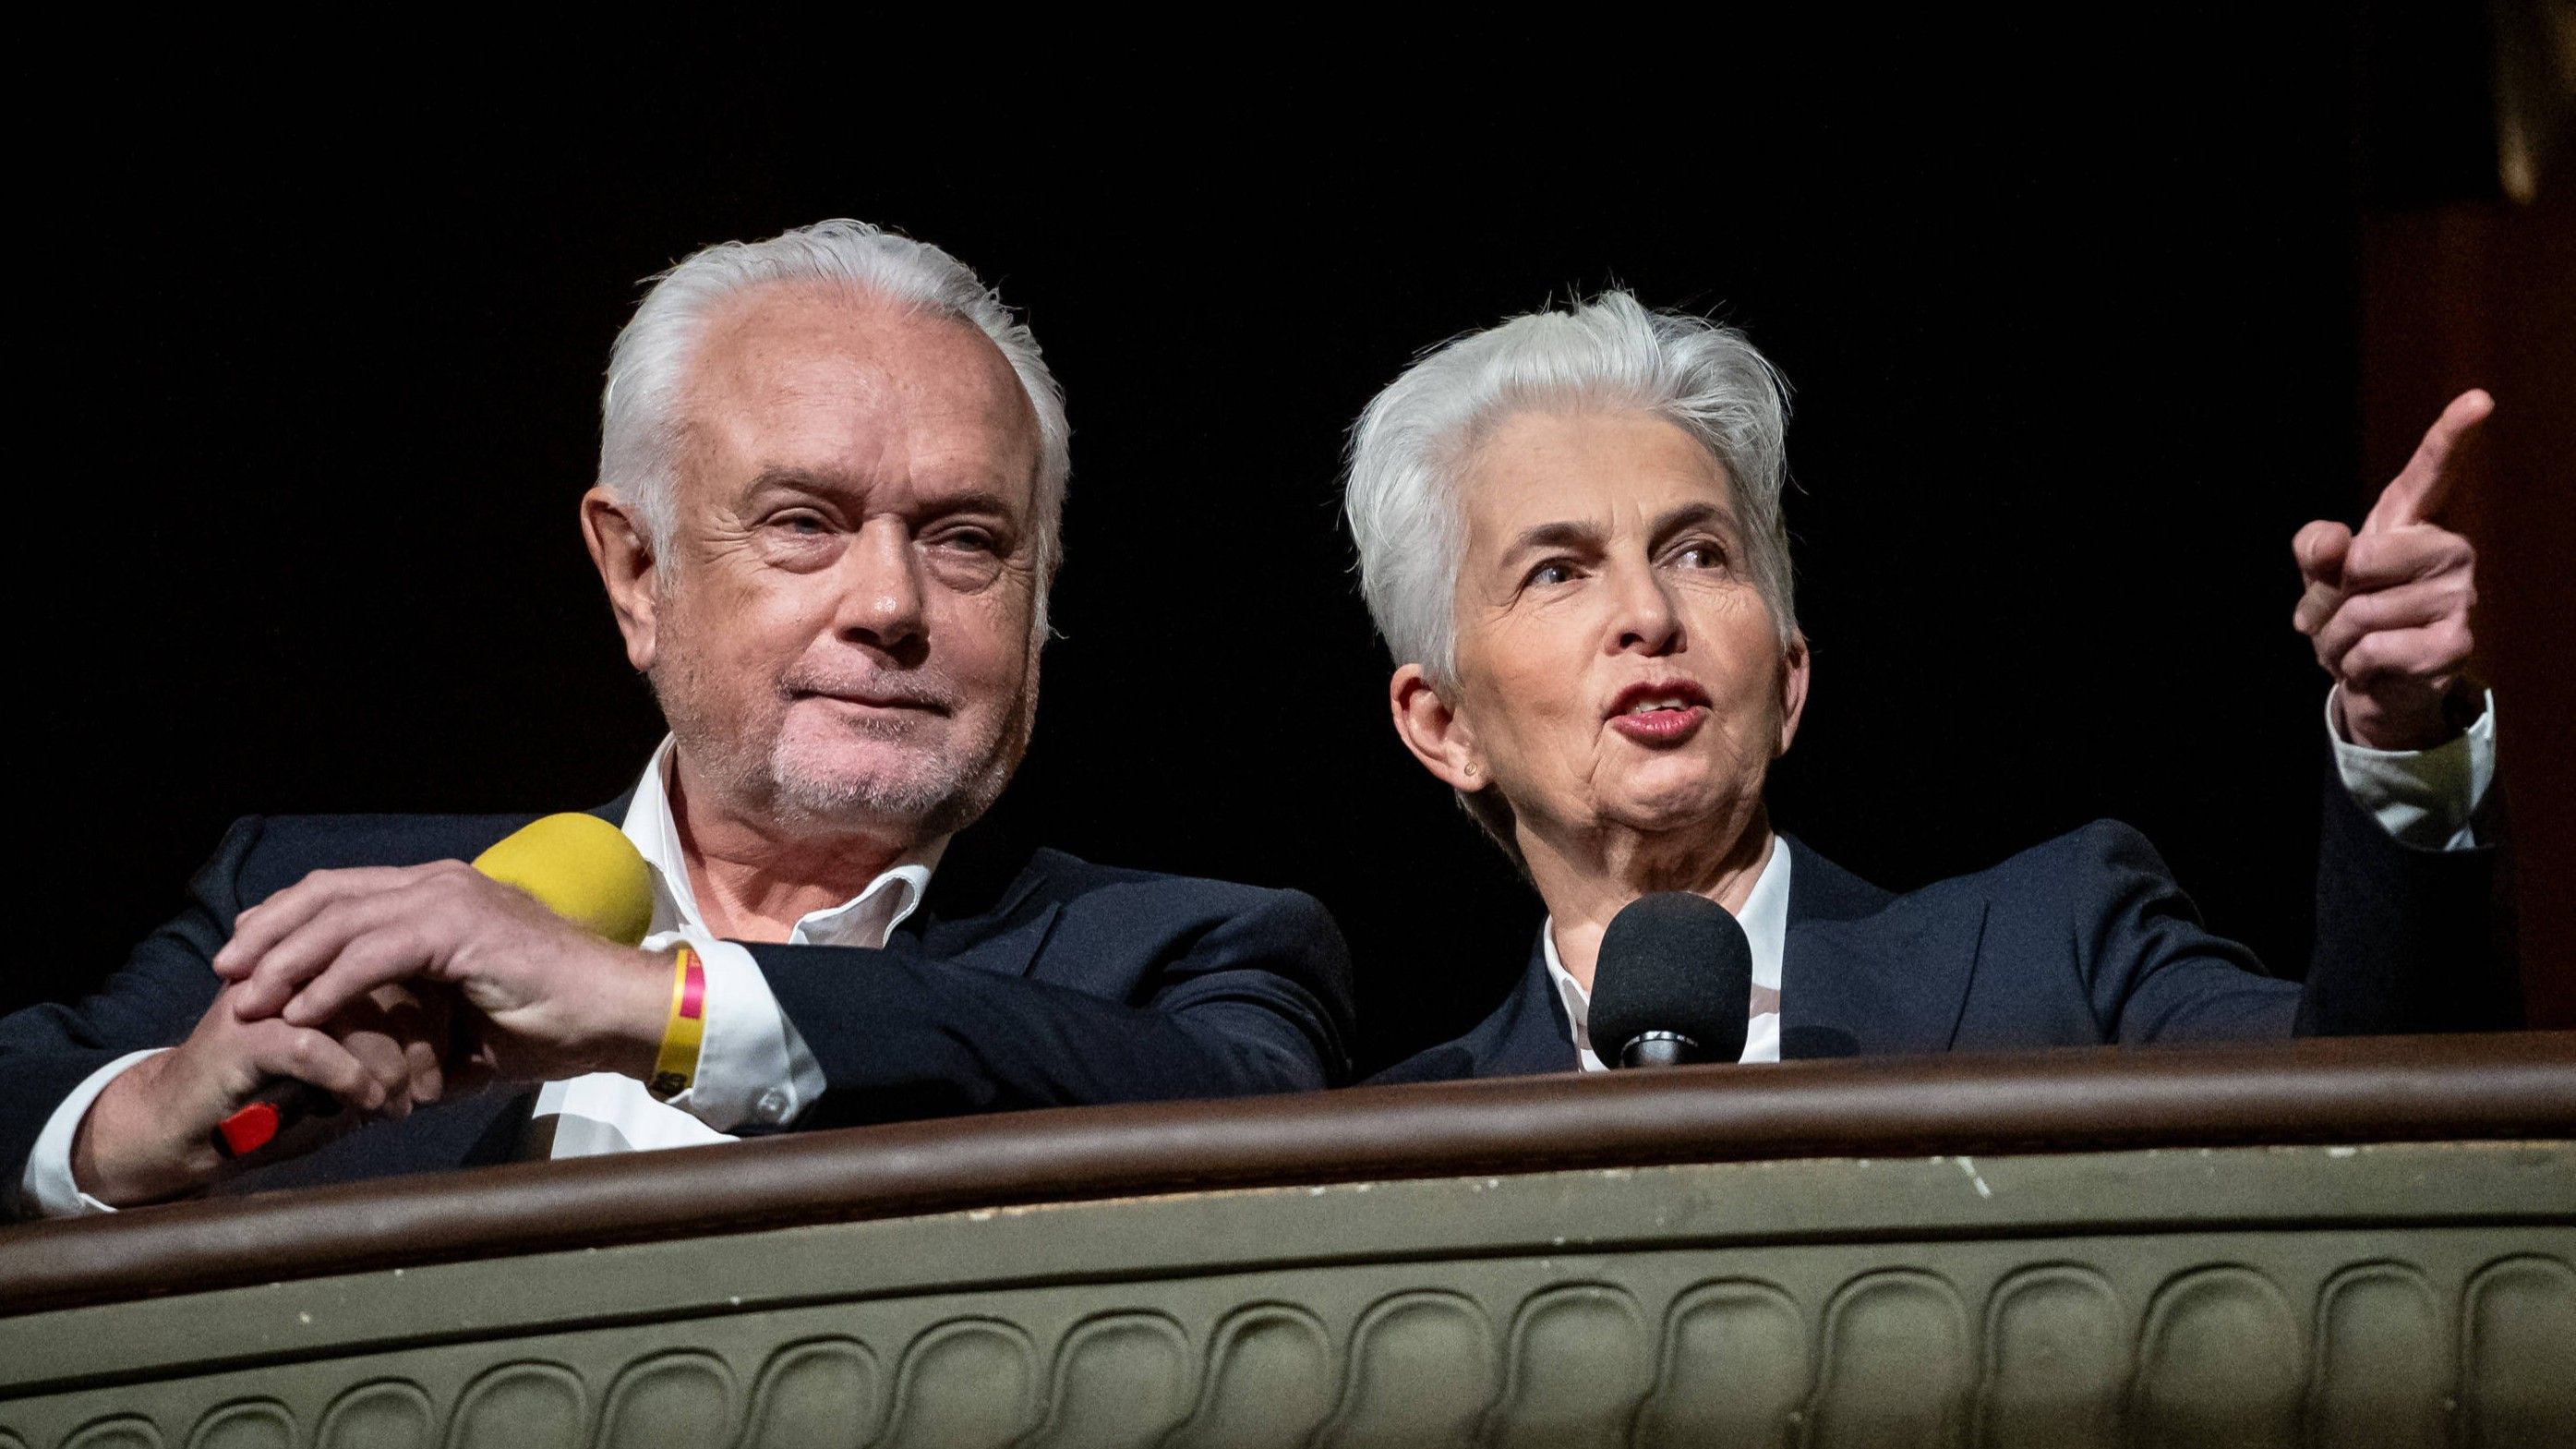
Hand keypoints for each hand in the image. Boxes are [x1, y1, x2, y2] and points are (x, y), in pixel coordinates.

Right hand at [71, 982, 444, 1205]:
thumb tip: (465, 1068)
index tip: (462, 1063)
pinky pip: (311, 1044)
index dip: (438, 1007)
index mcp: (325, 958)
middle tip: (432, 1090)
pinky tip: (370, 1102)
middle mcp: (298, 964)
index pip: (403, 957)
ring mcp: (268, 994)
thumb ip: (400, 1056)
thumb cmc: (274, 1104)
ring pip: (356, 1009)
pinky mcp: (241, 1033)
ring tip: (403, 1105)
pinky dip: (350, 1075)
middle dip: (422, 1035)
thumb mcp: (351, 1074)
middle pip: (387, 977)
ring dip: (390, 1062)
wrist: (185, 1132)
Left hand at [212, 861, 670, 1085]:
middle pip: (329, 893)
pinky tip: (299, 1011)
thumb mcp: (467, 1023)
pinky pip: (376, 953)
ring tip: (246, 998)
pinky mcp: (463, 928)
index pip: (345, 893)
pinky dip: (330, 982)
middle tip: (226, 970)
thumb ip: (415, 1028)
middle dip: (268, 932)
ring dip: (285, 960)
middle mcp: (443, 884)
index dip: (288, 921)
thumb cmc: (558, 1023)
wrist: (619, 1015)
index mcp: (445, 895)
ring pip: (342, 918)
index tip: (247, 957)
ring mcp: (454, 900)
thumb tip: (369, 1073)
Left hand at [2292, 388, 2489, 750]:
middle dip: (2327, 598)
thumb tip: (2333, 545)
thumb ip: (2317, 548)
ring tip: (2355, 645)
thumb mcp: (2320, 574)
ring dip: (2336, 641)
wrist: (2370, 679)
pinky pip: (2375, 649)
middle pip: (2359, 562)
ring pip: (2361, 613)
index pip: (2433, 469)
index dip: (2452, 433)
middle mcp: (2449, 549)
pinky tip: (2373, 668)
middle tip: (2338, 615)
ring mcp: (2461, 596)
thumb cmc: (2348, 612)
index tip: (2479, 399)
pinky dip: (2354, 667)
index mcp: (2413, 521)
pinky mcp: (2456, 644)